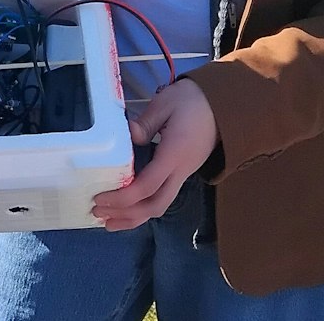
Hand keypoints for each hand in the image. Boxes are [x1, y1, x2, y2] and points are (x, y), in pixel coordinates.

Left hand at [91, 78, 218, 230]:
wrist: (224, 105)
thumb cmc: (193, 101)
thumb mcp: (165, 104)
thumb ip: (145, 123)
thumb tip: (128, 135)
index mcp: (174, 154)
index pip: (148, 186)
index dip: (123, 197)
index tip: (101, 198)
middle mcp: (181, 171)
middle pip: (155, 205)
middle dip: (127, 215)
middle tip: (99, 214)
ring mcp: (184, 174)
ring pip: (160, 206)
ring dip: (135, 217)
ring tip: (110, 221)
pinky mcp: (182, 173)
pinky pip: (163, 197)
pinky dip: (143, 207)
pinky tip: (128, 208)